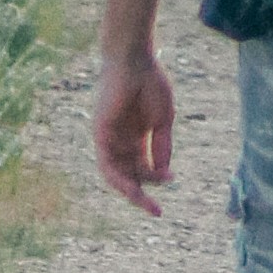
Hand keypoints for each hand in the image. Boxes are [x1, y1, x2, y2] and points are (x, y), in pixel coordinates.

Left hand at [93, 45, 177, 206]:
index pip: (142, 167)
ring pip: (115, 174)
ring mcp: (110, 138)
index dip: (156, 179)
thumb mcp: (163, 120)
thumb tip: (163, 174)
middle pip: (129, 175)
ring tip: (144, 202)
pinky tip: (134, 184)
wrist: (135, 60)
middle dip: (142, 195)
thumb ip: (162, 146)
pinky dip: (119, 176)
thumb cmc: (151, 83)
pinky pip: (106, 162)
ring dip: (129, 190)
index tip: (172, 181)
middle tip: (156, 212)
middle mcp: (121, 141)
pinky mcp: (100, 133)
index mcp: (137, 138)